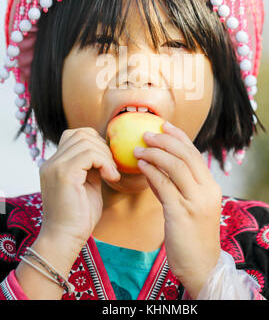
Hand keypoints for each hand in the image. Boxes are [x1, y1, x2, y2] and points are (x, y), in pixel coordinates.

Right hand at [38, 127, 120, 248]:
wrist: (64, 239)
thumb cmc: (78, 217)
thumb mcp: (88, 185)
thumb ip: (92, 167)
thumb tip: (105, 152)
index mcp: (55, 164)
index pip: (74, 135)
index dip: (95, 142)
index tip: (107, 161)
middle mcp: (51, 162)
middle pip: (80, 134)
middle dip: (102, 147)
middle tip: (111, 168)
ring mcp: (55, 166)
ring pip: (86, 141)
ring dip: (105, 155)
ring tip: (111, 174)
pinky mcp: (64, 174)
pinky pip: (89, 154)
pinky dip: (105, 162)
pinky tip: (111, 177)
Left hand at [133, 121, 221, 298]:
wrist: (201, 267)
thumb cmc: (193, 237)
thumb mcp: (190, 206)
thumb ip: (176, 186)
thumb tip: (156, 166)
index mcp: (212, 187)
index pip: (195, 154)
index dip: (179, 137)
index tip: (165, 125)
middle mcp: (207, 191)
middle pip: (186, 155)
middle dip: (165, 140)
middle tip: (147, 133)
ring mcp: (195, 202)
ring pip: (175, 167)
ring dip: (155, 154)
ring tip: (139, 148)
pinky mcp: (181, 213)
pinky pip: (164, 185)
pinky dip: (151, 172)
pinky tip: (140, 166)